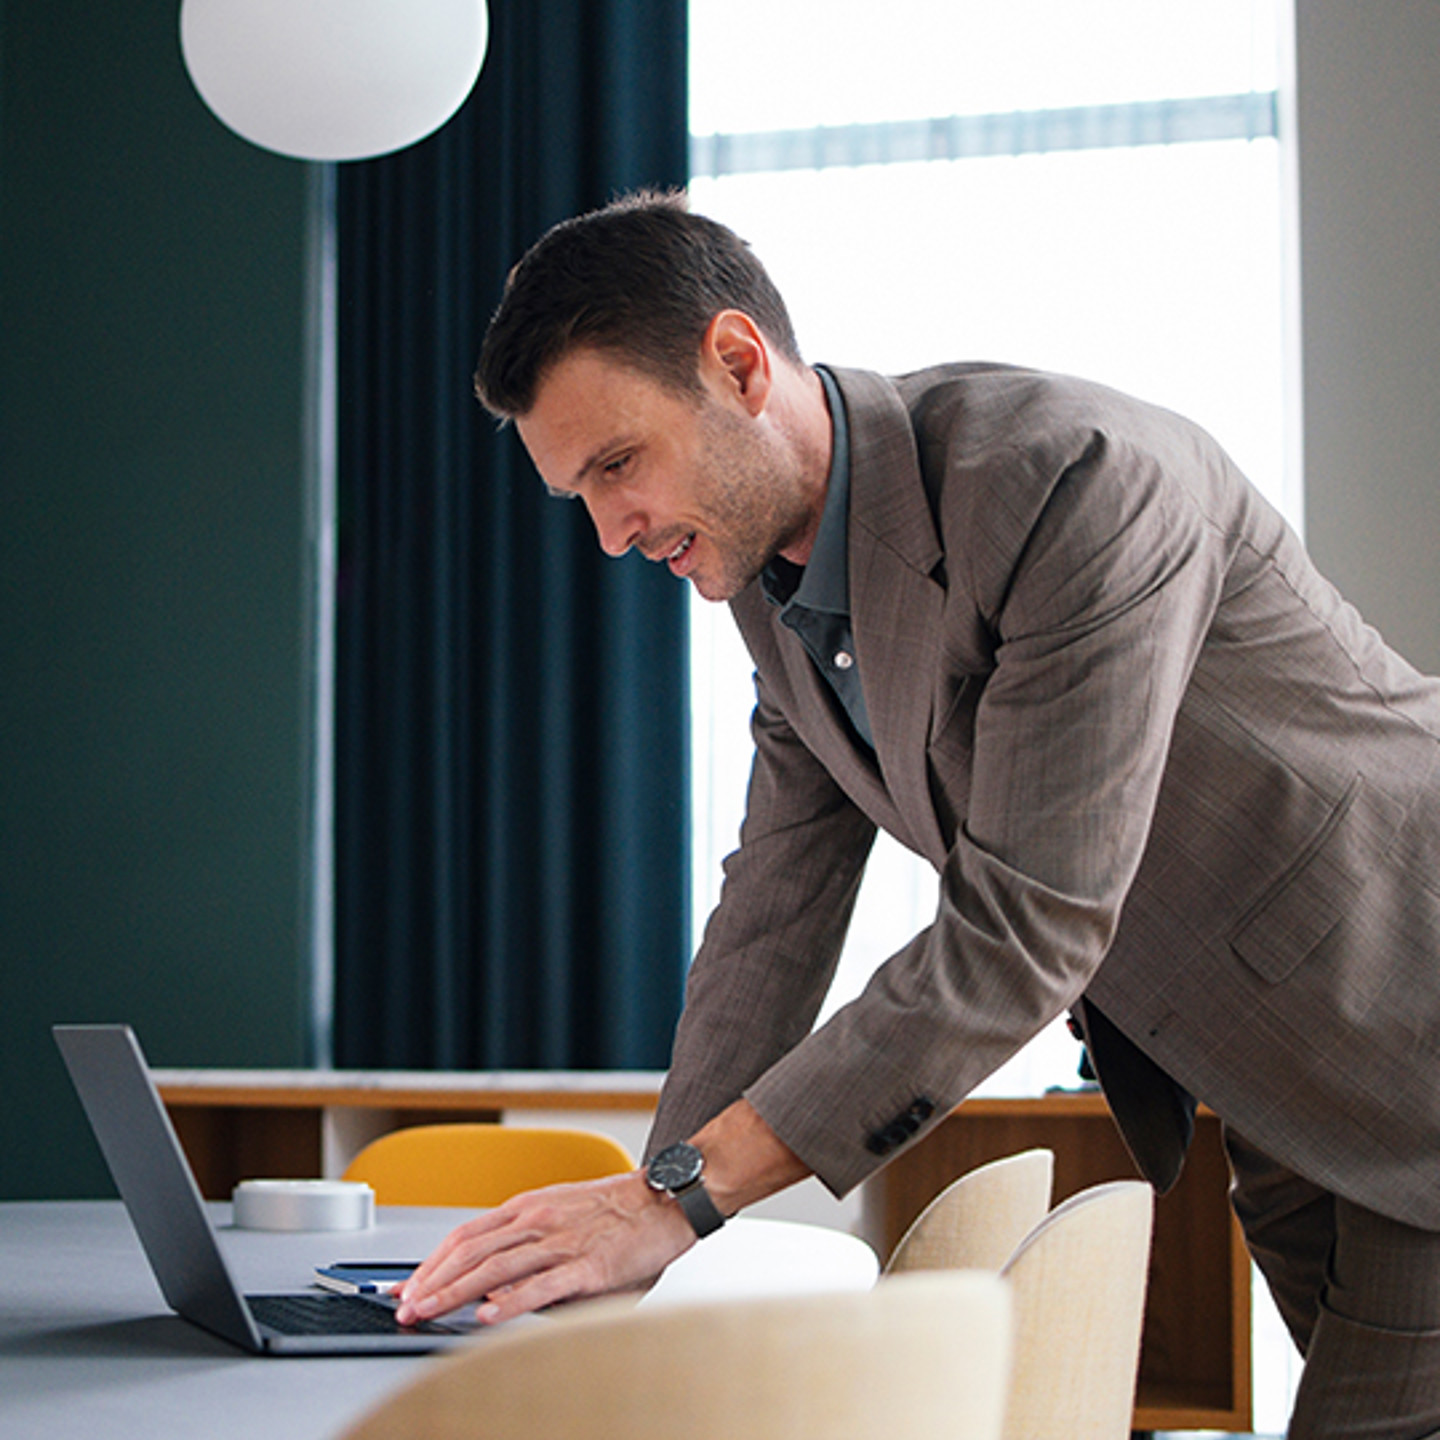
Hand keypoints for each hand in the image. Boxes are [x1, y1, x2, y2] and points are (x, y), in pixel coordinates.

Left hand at [393, 1171, 694, 1325]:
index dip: (431, 1262)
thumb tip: (491, 1285)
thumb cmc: (617, 1211)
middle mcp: (538, 1221)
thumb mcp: (562, 1215)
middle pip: (470, 1251)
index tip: (407, 1286)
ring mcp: (561, 1242)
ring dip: (454, 1292)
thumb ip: (527, 1244)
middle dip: (430, 1281)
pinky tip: (486, 1317)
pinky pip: (540, 1285)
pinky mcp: (587, 1267)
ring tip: (427, 1312)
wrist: (666, 1200)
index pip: (466, 1235)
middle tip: (404, 1307)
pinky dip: (509, 1302)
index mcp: (529, 1207)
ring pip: (495, 1268)